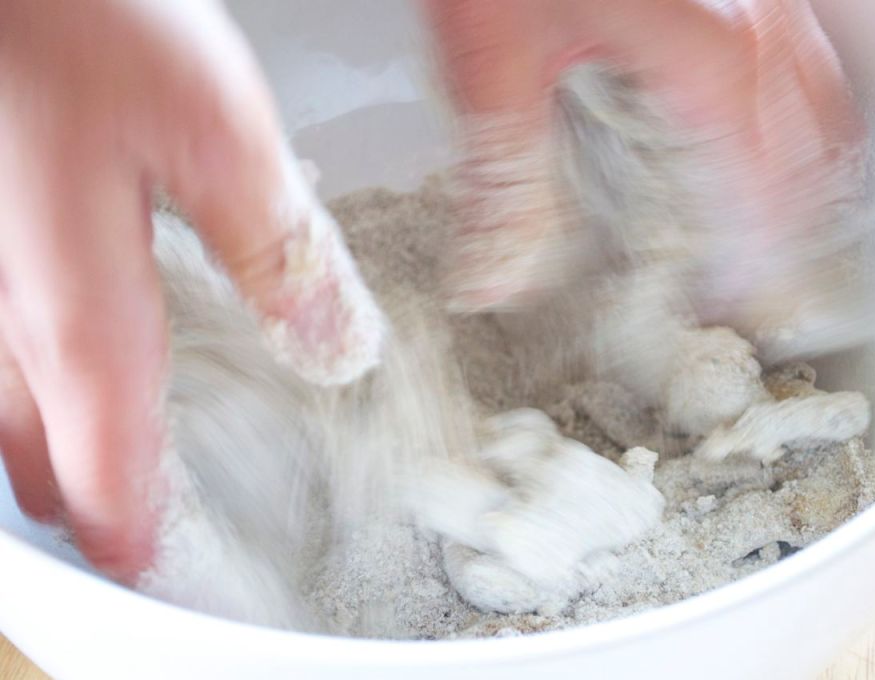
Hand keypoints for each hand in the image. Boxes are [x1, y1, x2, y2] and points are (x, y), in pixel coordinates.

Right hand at [0, 0, 381, 580]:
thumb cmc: (83, 22)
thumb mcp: (219, 136)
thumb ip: (278, 249)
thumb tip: (334, 343)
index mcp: (75, 294)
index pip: (99, 445)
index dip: (124, 515)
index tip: (145, 564)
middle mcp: (4, 295)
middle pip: (28, 436)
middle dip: (72, 494)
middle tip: (111, 535)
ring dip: (35, 446)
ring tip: (70, 479)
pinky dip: (21, 376)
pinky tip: (42, 360)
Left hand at [426, 0, 864, 324]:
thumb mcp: (494, 59)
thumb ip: (505, 177)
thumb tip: (496, 277)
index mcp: (706, 61)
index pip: (760, 195)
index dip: (754, 261)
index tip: (737, 303)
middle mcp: (758, 24)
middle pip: (818, 146)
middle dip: (805, 219)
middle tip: (776, 272)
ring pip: (826, 89)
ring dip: (818, 161)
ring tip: (796, 214)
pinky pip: (804, 43)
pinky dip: (803, 97)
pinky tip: (774, 108)